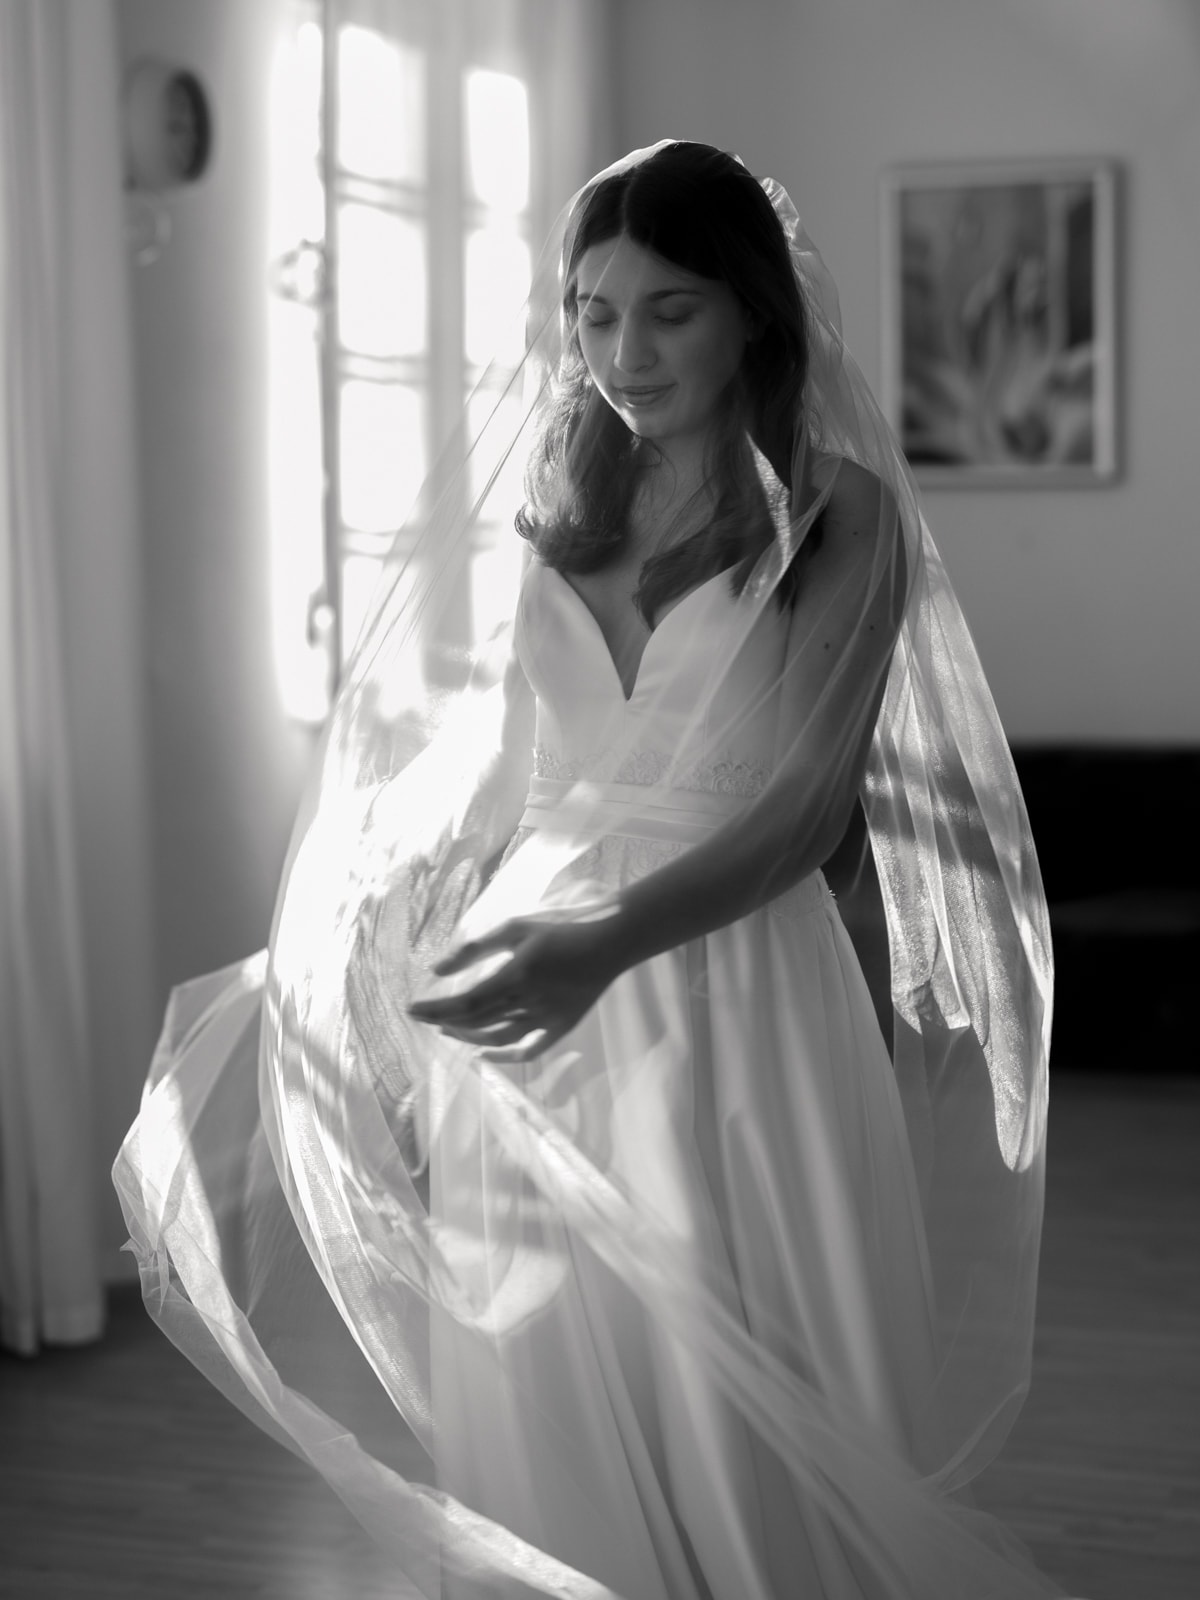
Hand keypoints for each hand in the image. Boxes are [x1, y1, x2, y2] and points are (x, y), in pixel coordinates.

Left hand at [407, 914, 623, 1063]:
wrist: (611, 941)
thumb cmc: (561, 927)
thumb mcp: (516, 927)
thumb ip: (476, 948)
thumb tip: (437, 968)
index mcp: (516, 976)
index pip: (465, 1002)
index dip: (435, 1009)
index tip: (412, 1009)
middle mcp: (529, 1003)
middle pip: (476, 1022)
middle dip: (443, 1020)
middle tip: (423, 1015)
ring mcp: (546, 1020)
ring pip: (498, 1038)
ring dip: (468, 1037)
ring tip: (448, 1028)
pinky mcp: (561, 1028)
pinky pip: (529, 1051)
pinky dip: (504, 1057)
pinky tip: (484, 1054)